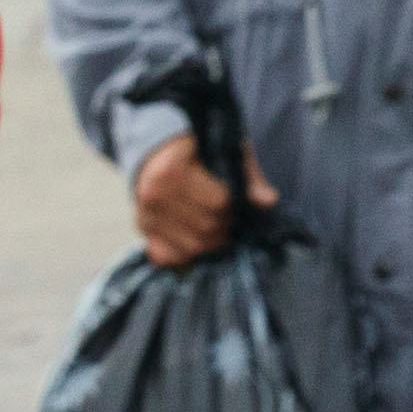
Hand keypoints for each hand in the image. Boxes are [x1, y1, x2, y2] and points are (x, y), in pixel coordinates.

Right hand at [130, 128, 275, 268]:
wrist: (158, 153)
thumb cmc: (198, 152)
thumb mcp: (226, 153)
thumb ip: (248, 178)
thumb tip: (269, 201)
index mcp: (172, 170)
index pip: (219, 202)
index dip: (234, 204)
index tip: (233, 198)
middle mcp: (152, 196)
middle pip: (208, 228)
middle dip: (226, 226)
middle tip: (228, 216)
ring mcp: (145, 216)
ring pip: (194, 248)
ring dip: (212, 243)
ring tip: (215, 226)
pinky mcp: (143, 233)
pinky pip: (170, 259)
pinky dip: (187, 254)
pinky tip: (194, 238)